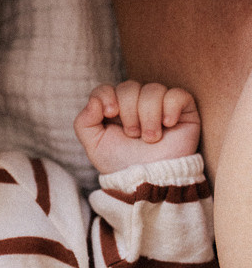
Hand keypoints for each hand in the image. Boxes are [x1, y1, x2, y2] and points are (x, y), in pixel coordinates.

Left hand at [75, 80, 200, 173]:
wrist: (148, 180)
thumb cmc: (122, 164)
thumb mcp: (94, 146)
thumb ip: (84, 122)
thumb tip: (95, 100)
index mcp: (115, 108)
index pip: (107, 88)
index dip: (107, 96)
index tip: (111, 113)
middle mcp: (137, 103)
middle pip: (129, 87)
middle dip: (129, 112)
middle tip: (133, 134)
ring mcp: (161, 105)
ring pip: (153, 89)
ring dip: (149, 116)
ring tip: (150, 138)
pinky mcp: (183, 110)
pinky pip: (177, 95)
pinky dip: (170, 109)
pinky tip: (168, 125)